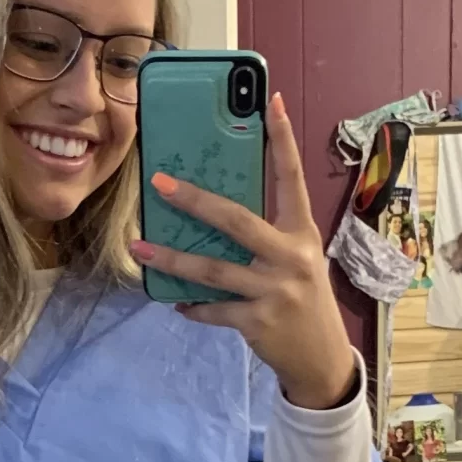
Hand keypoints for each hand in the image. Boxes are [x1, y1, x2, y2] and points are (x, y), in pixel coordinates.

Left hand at [131, 92, 357, 409]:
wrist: (321, 359)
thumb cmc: (303, 299)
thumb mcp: (296, 260)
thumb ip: (266, 237)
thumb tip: (213, 211)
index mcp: (302, 233)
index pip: (292, 178)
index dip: (283, 140)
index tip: (272, 102)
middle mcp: (291, 257)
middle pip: (236, 221)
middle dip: (194, 200)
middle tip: (159, 182)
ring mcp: (274, 290)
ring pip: (212, 269)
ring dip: (171, 259)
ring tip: (139, 247)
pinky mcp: (257, 321)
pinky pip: (212, 309)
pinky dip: (192, 306)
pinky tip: (177, 303)